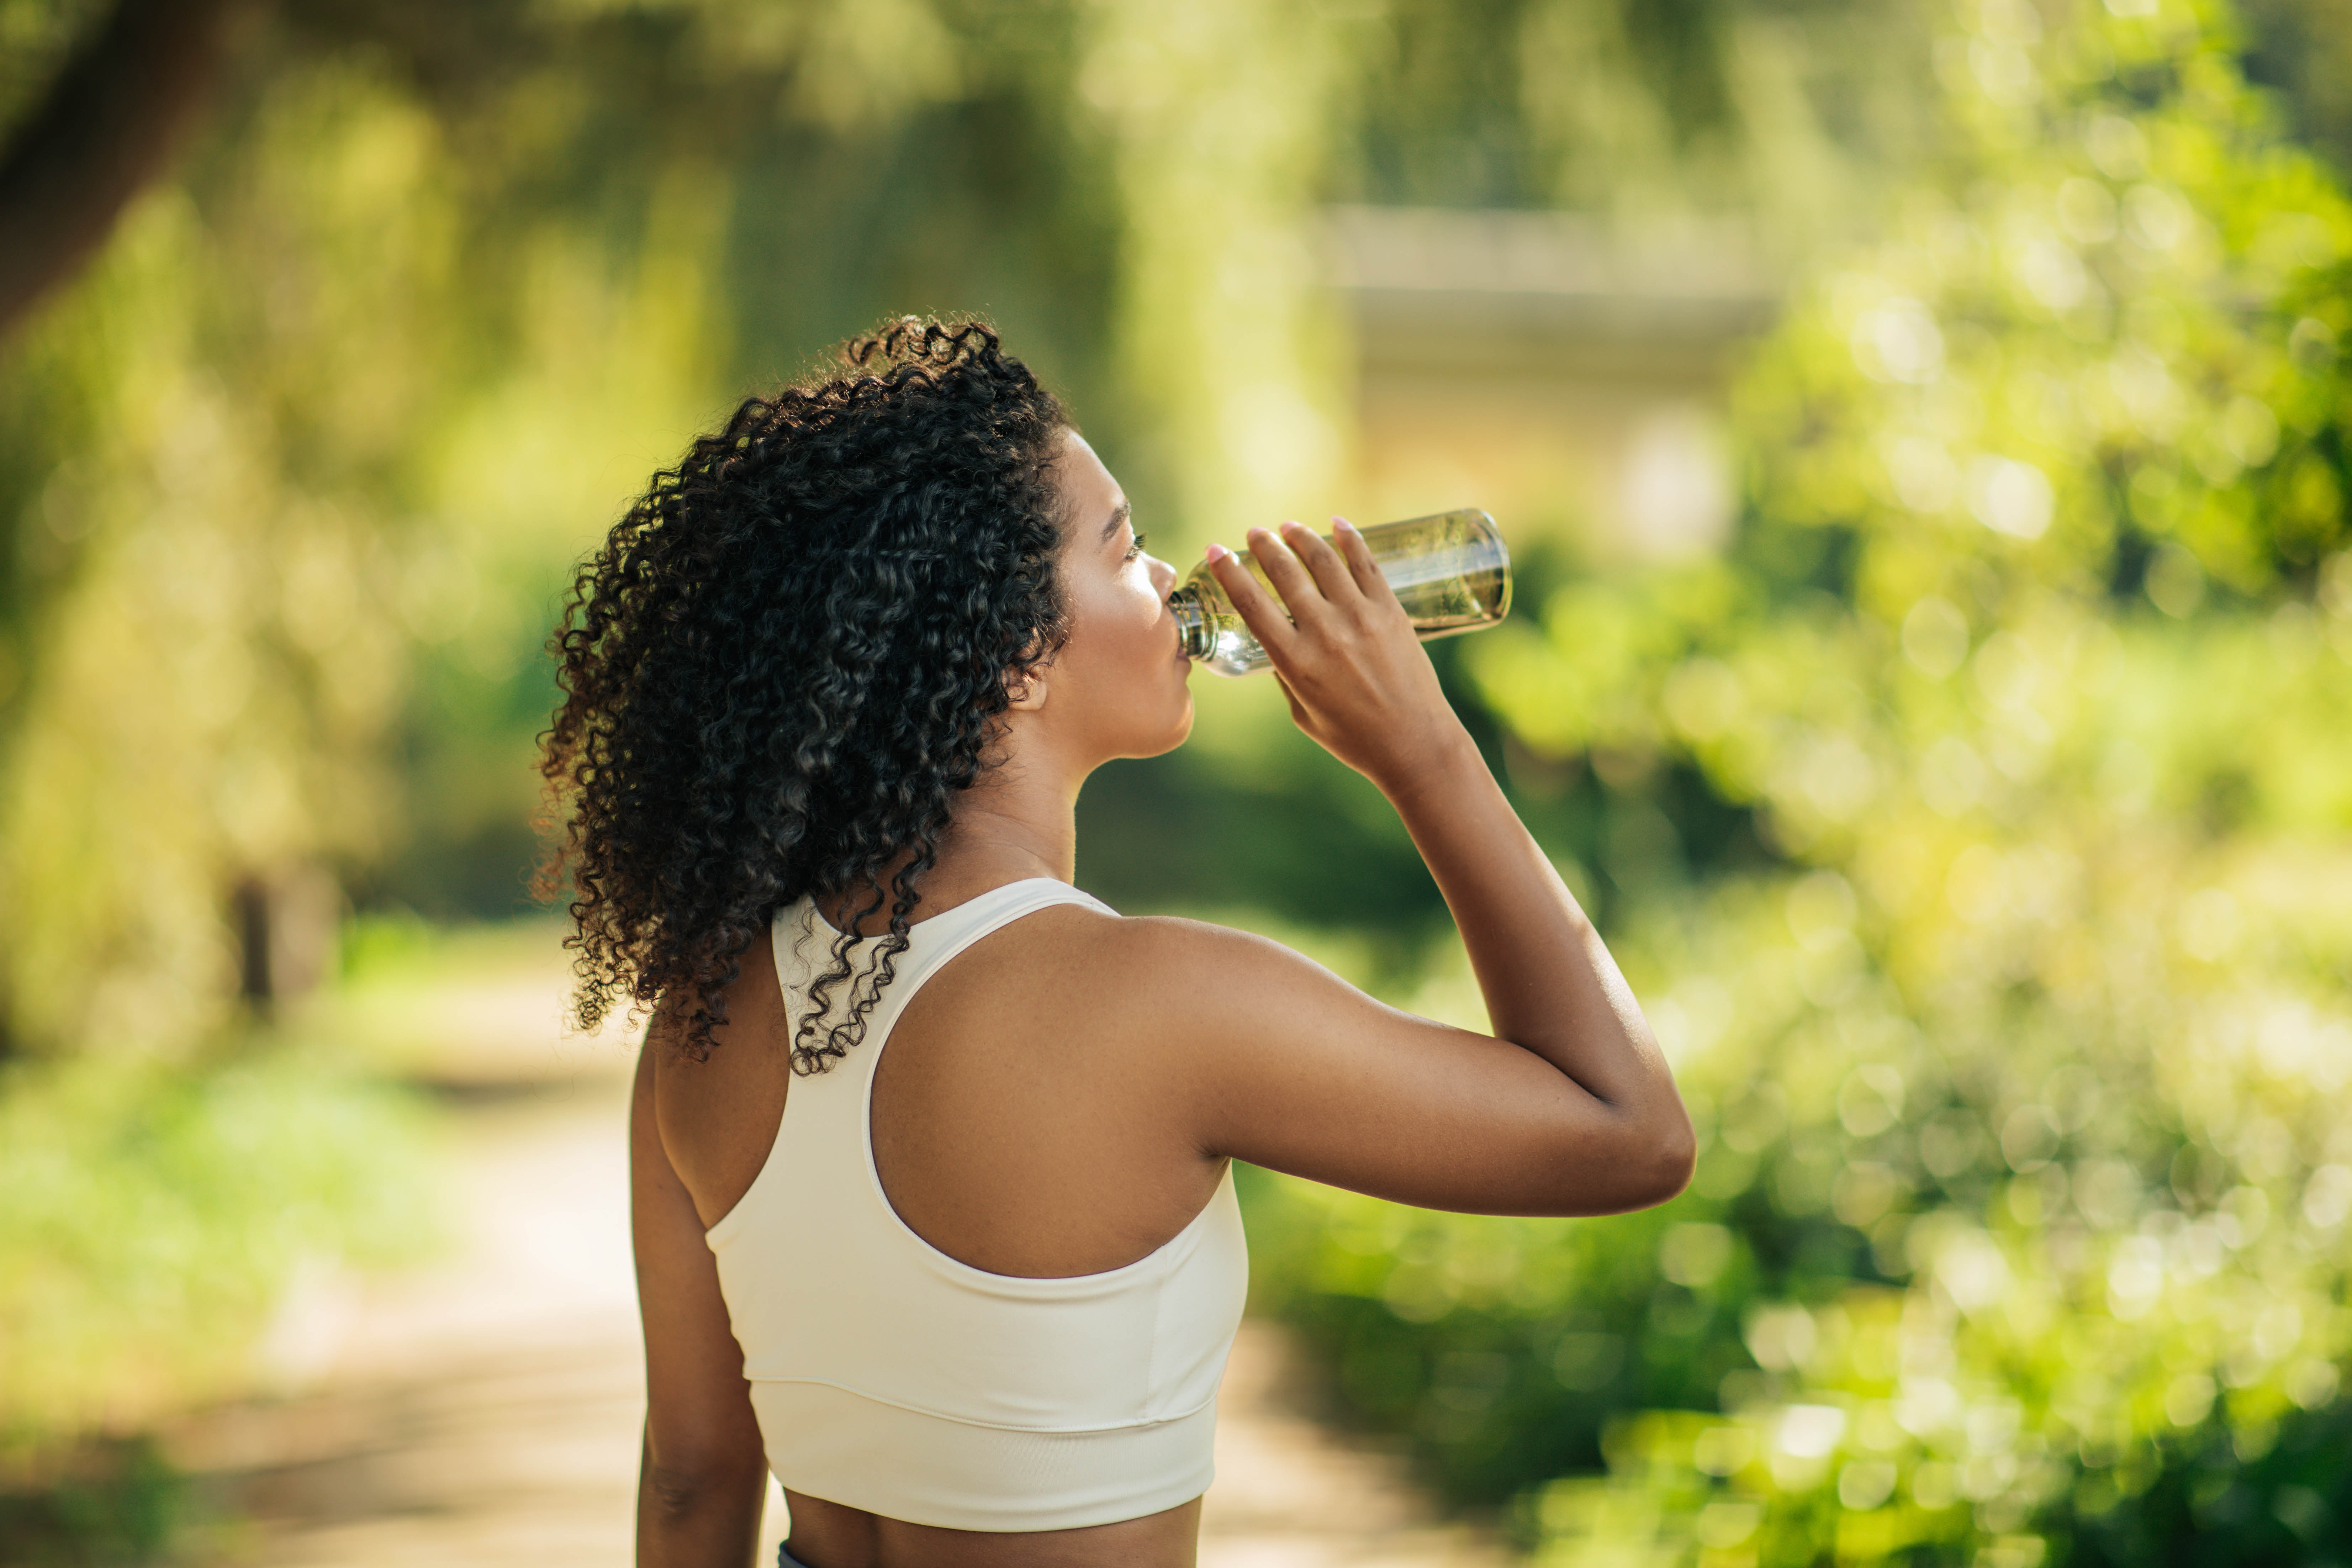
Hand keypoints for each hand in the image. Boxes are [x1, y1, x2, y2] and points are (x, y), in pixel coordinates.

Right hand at [1204, 518, 1471, 792]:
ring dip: (1302, 537)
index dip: (1229, 572)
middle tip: (1255, 533)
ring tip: (1289, 527)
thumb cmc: (1354, 738)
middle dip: (1264, 546)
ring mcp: (1360, 618)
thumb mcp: (1302, 713)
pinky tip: (1337, 524)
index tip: (1216, 550)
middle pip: (1285, 574)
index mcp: (1295, 663)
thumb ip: (1286, 676)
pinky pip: (1367, 564)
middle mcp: (1325, 634)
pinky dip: (1350, 539)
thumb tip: (1278, 642)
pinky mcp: (1391, 612)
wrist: (1415, 744)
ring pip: (1324, 561)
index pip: (1252, 604)